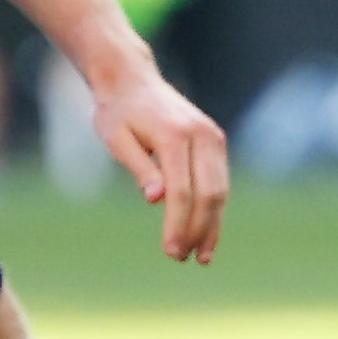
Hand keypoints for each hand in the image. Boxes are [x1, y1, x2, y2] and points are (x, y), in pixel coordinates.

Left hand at [91, 65, 229, 264]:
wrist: (134, 81)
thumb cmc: (119, 112)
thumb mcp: (117, 138)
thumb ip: (139, 167)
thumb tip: (156, 200)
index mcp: (176, 135)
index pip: (182, 190)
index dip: (178, 224)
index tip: (170, 251)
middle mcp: (202, 135)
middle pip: (208, 194)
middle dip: (197, 230)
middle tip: (180, 258)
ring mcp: (213, 138)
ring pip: (220, 191)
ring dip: (212, 226)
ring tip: (201, 257)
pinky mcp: (216, 143)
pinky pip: (220, 183)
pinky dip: (215, 211)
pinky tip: (207, 235)